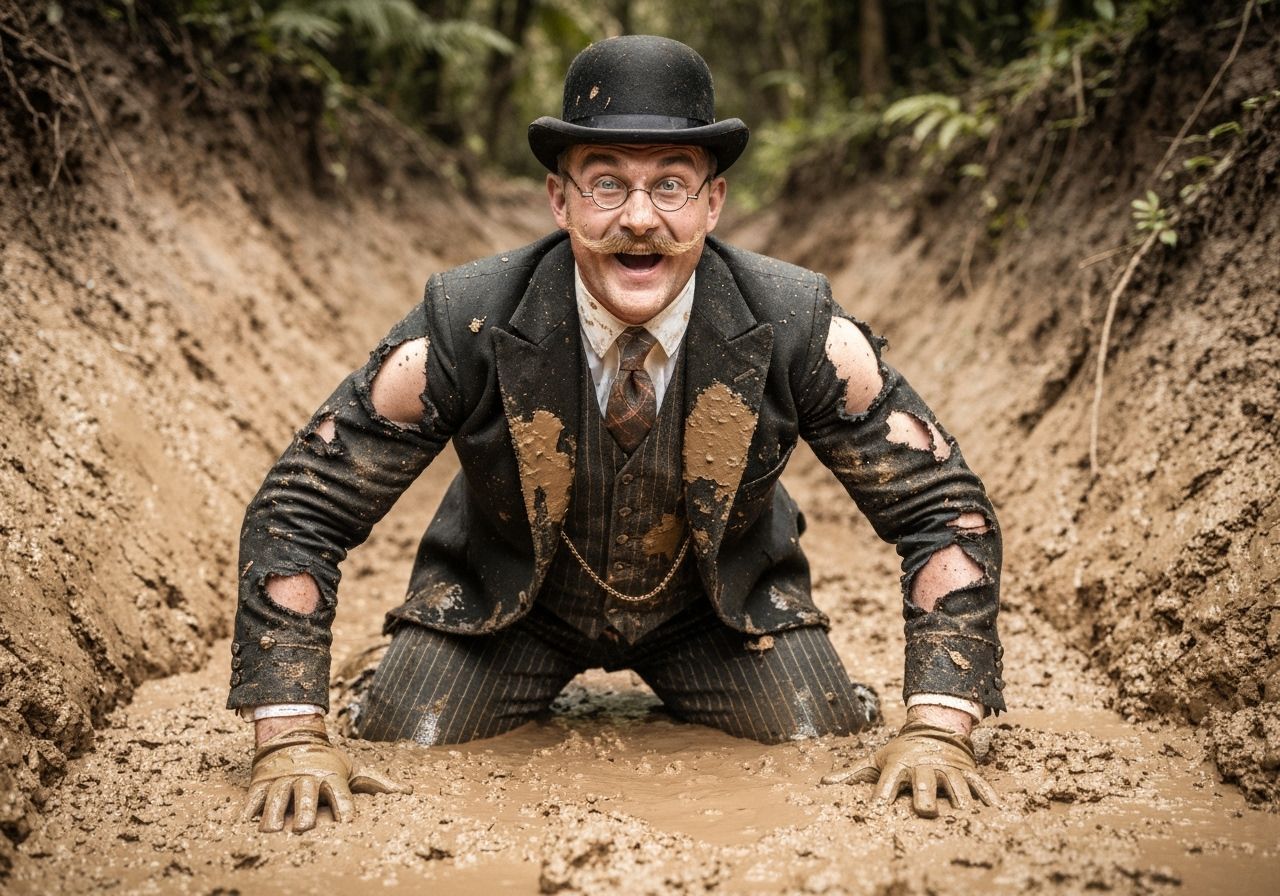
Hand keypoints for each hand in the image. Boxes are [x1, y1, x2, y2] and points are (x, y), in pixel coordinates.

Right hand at [241, 718, 410, 831]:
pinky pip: (255, 796)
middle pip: (306, 794)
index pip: (340, 792)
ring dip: (274, 812)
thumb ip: (378, 783)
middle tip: (304, 827)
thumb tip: (409, 792)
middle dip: (305, 809)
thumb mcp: (354, 768)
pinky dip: (249, 808)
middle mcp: (306, 777)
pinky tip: (245, 821)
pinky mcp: (262, 782)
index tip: (348, 822)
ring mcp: (282, 779)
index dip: (345, 806)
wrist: (294, 735)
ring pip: (278, 796)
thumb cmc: (328, 760)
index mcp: (330, 776)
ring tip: (273, 829)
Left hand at [822, 720, 998, 816]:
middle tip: (926, 810)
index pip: (889, 780)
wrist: (933, 729)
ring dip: (959, 797)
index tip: (877, 810)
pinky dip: (987, 794)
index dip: (882, 794)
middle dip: (925, 795)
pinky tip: (995, 808)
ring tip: (963, 813)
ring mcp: (947, 768)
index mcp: (900, 765)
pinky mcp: (965, 770)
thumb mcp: (876, 759)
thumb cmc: (900, 752)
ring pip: (954, 783)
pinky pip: (978, 783)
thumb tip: (823, 783)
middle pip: (924, 781)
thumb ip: (853, 774)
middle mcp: (924, 766)